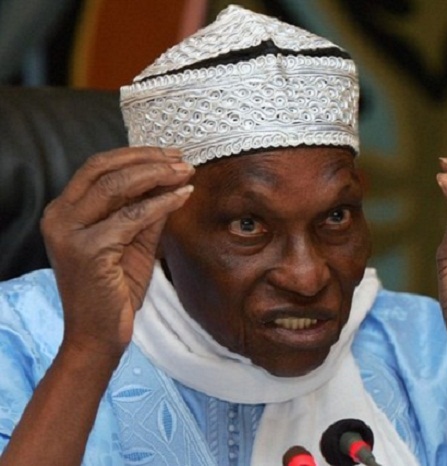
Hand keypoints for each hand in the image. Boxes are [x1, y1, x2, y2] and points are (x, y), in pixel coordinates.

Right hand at [41, 147, 193, 358]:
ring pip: (118, 187)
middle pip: (105, 168)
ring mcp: (69, 233)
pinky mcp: (88, 250)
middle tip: (181, 159)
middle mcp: (59, 217)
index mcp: (64, 212)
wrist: (98, 336)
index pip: (98, 167)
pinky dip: (162, 203)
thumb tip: (173, 179)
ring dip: (158, 175)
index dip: (136, 155)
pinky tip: (184, 195)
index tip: (170, 154)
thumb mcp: (134, 243)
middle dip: (148, 159)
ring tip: (186, 172)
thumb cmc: (115, 290)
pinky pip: (132, 217)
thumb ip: (147, 211)